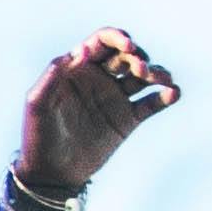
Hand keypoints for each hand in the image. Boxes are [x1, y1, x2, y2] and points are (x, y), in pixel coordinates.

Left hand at [12, 28, 179, 205]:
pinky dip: (165, 96)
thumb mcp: (37, 105)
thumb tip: (72, 54)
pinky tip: (174, 93)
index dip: (117, 38)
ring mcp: (115, 98)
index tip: (127, 46)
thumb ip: (51, 78)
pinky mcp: (128, 120)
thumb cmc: (38, 135)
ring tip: (164, 79)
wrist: (52, 173)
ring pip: (143, 77)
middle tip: (141, 70)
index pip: (102, 42)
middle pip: (126, 56)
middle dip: (138, 57)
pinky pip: (151, 104)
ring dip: (157, 72)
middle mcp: (100, 78)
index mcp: (78, 67)